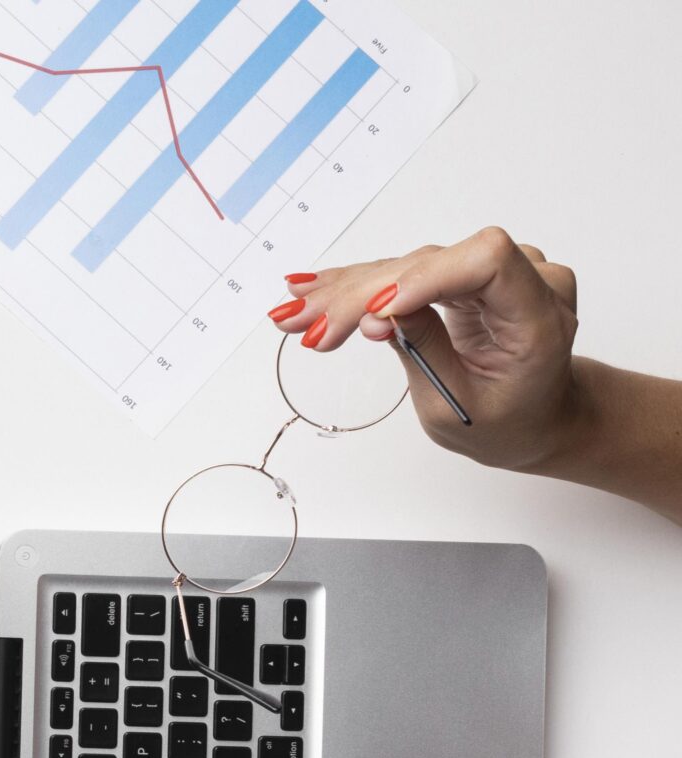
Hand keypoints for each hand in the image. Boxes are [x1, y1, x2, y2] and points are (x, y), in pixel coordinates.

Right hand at [267, 228, 581, 472]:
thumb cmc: (508, 421)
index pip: (486, 262)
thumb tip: (376, 314)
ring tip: (293, 316)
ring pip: (411, 266)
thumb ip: (423, 350)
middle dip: (362, 295)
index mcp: (538, 316)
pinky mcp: (467, 274)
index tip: (373, 313)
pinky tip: (316, 289)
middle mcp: (525, 279)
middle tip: (303, 325)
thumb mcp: (457, 405)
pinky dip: (361, 287)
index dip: (426, 277)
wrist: (539, 417)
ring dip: (347, 292)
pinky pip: (409, 272)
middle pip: (433, 263)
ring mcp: (496, 271)